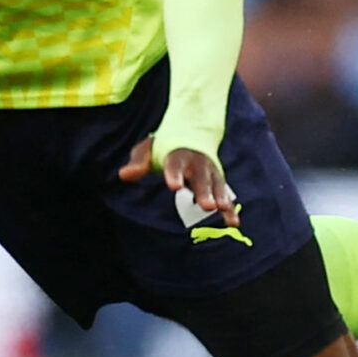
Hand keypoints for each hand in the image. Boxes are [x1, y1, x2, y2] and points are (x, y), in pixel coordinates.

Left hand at [118, 137, 239, 226]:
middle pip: (201, 177)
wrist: (190, 134)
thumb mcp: (148, 149)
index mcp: (178, 154)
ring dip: (220, 197)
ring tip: (222, 209)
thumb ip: (138, 162)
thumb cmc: (163, 147)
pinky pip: (225, 195)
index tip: (174, 186)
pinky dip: (230, 208)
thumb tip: (124, 174)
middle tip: (207, 206)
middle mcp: (198, 163)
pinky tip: (233, 222)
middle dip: (204, 191)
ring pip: (216, 185)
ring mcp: (210, 173)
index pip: (175, 164)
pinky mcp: (217, 183)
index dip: (174, 174)